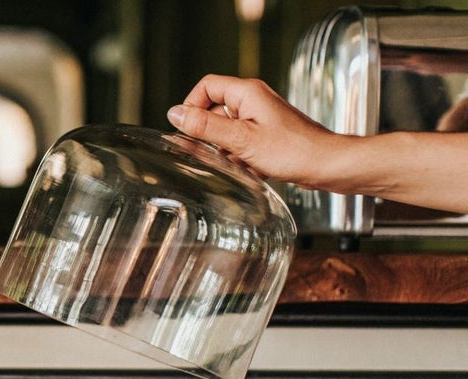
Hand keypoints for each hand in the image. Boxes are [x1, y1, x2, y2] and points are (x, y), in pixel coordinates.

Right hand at [166, 74, 339, 188]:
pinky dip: (240, 156)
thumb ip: (205, 126)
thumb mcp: (240, 140)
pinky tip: (252, 168)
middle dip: (211, 134)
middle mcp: (253, 100)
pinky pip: (240, 142)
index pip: (206, 87)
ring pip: (226, 130)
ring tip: (240, 162)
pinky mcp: (266, 134)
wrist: (326, 165)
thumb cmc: (292, 151)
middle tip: (216, 152)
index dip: (192, 107)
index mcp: (247, 92)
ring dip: (226, 149)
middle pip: (214, 109)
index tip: (189, 130)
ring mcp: (260, 117)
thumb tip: (175, 114)